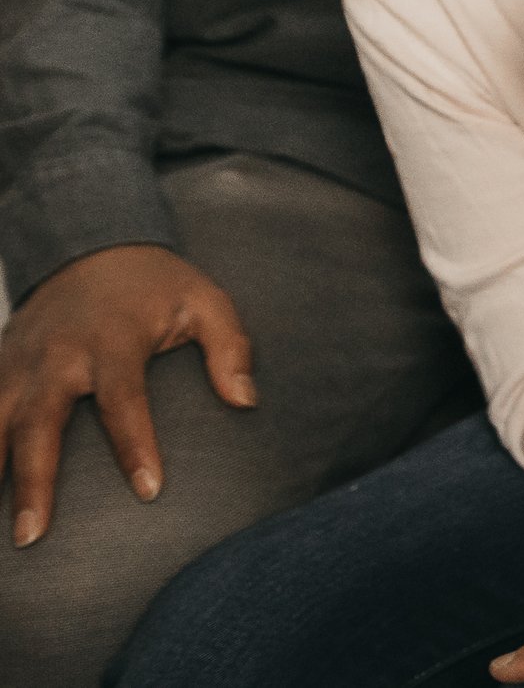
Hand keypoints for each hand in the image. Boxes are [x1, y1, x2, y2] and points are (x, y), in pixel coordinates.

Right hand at [0, 244, 253, 546]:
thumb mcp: (206, 301)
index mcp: (113, 339)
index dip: (135, 446)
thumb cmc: (158, 285)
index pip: (123, 401)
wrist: (92, 245)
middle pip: (40, 423)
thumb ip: (230, 349)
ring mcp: (20, 362)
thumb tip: (245, 401)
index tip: (150, 491)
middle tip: (32, 535)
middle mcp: (58, 354)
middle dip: (34, 481)